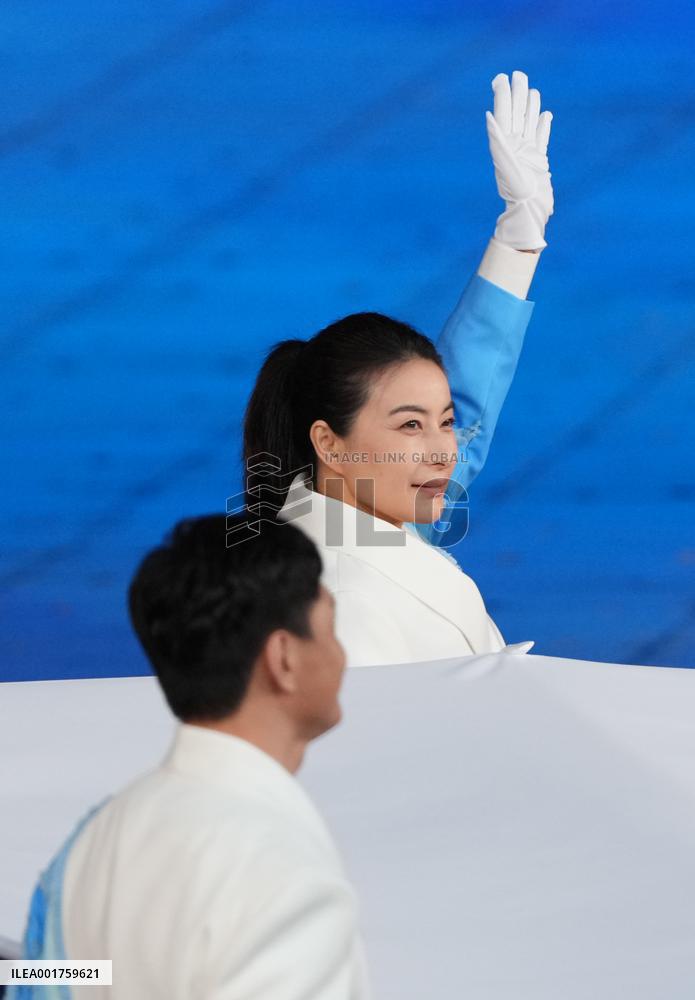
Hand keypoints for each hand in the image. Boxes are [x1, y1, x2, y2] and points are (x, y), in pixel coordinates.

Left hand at [485, 70, 553, 250]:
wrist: (528, 210)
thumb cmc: (515, 190)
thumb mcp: (504, 163)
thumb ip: (497, 139)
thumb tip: (489, 116)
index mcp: (504, 144)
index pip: (503, 113)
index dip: (502, 95)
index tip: (501, 77)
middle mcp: (515, 145)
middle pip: (516, 113)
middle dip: (517, 94)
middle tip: (518, 74)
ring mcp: (527, 152)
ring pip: (529, 122)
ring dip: (530, 105)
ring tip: (531, 89)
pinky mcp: (539, 160)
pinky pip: (541, 138)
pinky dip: (543, 125)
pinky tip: (546, 115)